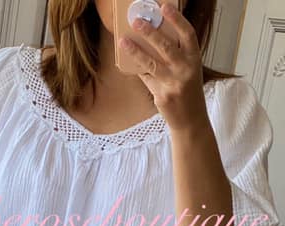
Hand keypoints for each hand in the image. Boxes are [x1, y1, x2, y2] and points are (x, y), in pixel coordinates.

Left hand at [120, 2, 207, 131]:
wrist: (191, 120)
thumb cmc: (188, 91)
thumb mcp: (188, 70)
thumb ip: (175, 55)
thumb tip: (151, 37)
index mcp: (194, 59)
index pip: (187, 34)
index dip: (176, 19)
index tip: (164, 7)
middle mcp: (185, 70)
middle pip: (166, 46)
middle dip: (150, 32)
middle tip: (136, 21)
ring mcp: (173, 84)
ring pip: (151, 63)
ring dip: (135, 51)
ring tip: (123, 41)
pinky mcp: (162, 96)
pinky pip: (146, 79)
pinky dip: (138, 70)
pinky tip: (127, 62)